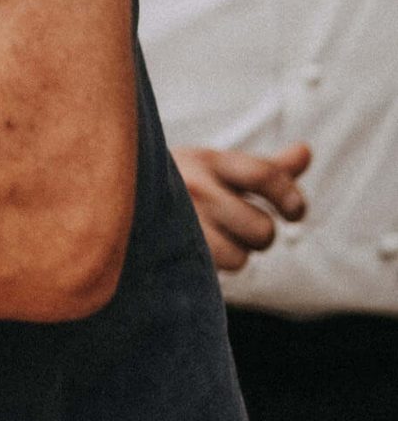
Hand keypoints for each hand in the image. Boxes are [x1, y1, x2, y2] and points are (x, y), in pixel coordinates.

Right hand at [175, 143, 310, 270]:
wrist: (112, 194)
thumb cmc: (180, 183)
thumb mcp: (217, 168)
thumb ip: (266, 168)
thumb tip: (306, 151)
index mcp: (208, 160)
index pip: (266, 176)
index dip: (291, 198)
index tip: (294, 213)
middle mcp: (194, 186)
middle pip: (262, 229)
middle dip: (259, 235)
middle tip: (238, 227)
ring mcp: (179, 218)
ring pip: (241, 256)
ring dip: (236, 253)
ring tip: (212, 239)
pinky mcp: (168, 245)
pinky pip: (218, 269)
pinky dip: (216, 265)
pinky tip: (196, 250)